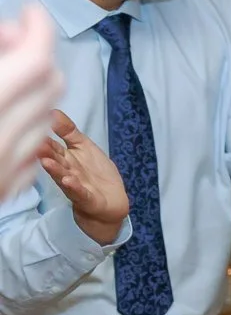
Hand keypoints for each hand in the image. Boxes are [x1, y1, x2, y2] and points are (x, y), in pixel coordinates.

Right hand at [0, 2, 63, 197]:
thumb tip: (13, 35)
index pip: (35, 61)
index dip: (38, 30)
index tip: (31, 13)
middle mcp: (0, 141)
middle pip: (49, 85)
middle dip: (38, 57)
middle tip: (12, 41)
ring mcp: (5, 172)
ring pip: (47, 115)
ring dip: (34, 90)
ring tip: (5, 78)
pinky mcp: (4, 192)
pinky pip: (34, 149)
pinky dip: (26, 124)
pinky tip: (2, 115)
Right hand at [38, 111, 127, 244]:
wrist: (112, 203)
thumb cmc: (95, 173)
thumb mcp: (84, 147)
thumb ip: (69, 131)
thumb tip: (53, 111)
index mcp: (65, 157)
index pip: (51, 146)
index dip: (44, 137)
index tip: (35, 125)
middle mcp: (66, 170)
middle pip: (53, 160)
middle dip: (45, 153)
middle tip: (35, 143)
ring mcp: (75, 185)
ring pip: (61, 176)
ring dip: (54, 169)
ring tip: (46, 161)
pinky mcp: (86, 198)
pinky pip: (79, 192)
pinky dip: (73, 186)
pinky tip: (68, 180)